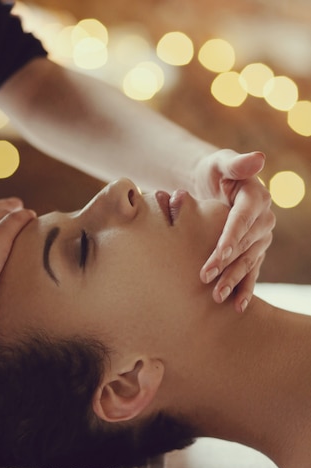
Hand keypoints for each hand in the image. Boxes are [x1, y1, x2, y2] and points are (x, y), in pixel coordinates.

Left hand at [196, 150, 275, 311]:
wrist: (217, 186)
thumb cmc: (215, 172)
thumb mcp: (221, 163)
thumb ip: (235, 164)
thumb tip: (258, 158)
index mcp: (256, 197)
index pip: (242, 219)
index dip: (231, 236)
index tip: (219, 253)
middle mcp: (263, 219)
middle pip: (245, 244)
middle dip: (226, 263)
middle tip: (206, 278)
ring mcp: (261, 238)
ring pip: (248, 261)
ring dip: (233, 280)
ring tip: (218, 297)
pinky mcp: (255, 252)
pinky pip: (252, 271)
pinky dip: (245, 289)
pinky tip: (237, 306)